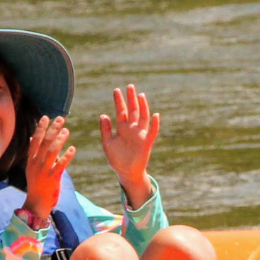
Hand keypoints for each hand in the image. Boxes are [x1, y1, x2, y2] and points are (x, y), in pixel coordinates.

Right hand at [22, 116, 74, 219]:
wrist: (36, 203)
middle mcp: (36, 163)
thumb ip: (34, 152)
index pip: (35, 140)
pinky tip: (73, 148)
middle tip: (61, 119)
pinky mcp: (52, 178)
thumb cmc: (36, 184)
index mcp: (31, 160)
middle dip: (52, 129)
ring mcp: (43, 171)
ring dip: (59, 140)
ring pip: (51, 152)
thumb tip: (33, 137)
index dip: (40, 128)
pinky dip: (66, 156)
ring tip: (67, 130)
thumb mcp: (31, 167)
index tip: (46, 117)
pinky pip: (60, 165)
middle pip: (44, 143)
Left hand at [99, 84, 158, 208]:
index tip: (116, 90)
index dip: (119, 101)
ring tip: (140, 95)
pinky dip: (155, 124)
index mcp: (122, 128)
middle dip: (131, 99)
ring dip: (143, 106)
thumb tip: (103, 115)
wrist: (126, 173)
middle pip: (133, 110)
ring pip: (143, 117)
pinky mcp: (147, 143)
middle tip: (130, 86)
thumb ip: (105, 130)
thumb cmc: (116, 159)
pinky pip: (152, 132)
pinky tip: (156, 115)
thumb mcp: (107, 143)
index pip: (121, 111)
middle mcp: (132, 129)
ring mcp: (140, 135)